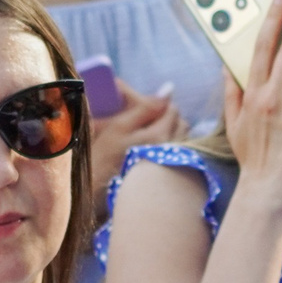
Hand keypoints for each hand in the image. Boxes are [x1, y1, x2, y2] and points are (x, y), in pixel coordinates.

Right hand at [87, 81, 183, 202]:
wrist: (98, 193)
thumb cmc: (105, 158)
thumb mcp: (120, 127)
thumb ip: (146, 107)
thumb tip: (169, 88)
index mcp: (160, 135)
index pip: (172, 109)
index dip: (160, 105)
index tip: (148, 109)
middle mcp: (172, 150)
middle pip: (182, 124)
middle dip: (169, 118)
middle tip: (149, 122)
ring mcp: (174, 165)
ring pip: (183, 139)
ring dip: (172, 132)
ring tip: (151, 137)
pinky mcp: (173, 176)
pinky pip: (180, 154)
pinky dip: (172, 148)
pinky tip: (155, 153)